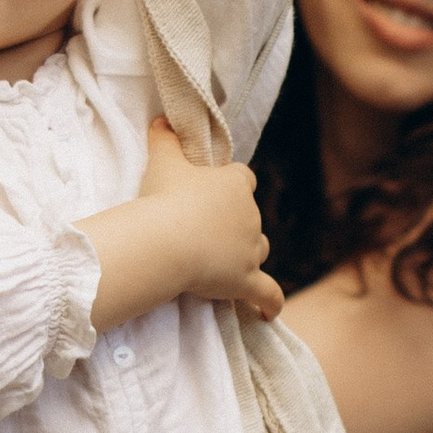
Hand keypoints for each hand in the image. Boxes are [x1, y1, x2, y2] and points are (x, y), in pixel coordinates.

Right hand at [139, 117, 281, 318]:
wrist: (165, 240)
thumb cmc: (164, 198)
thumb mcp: (163, 161)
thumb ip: (165, 138)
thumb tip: (162, 118)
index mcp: (235, 184)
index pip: (243, 178)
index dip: (230, 186)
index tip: (211, 194)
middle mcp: (251, 215)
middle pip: (251, 217)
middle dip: (233, 224)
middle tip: (201, 232)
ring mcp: (251, 249)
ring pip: (259, 250)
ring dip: (245, 255)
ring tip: (223, 264)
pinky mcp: (247, 280)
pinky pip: (268, 293)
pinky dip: (270, 303)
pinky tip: (266, 313)